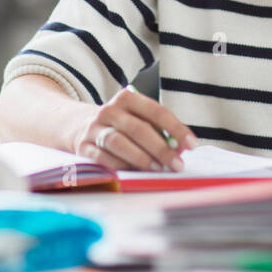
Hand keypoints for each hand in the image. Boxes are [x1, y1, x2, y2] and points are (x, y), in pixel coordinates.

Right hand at [73, 87, 197, 171]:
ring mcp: (94, 128)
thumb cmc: (121, 125)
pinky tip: (135, 173)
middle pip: (138, 128)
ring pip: (119, 142)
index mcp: (126, 98)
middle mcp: (109, 110)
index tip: (192, 144)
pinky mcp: (83, 147)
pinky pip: (103, 158)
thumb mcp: (137, 119)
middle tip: (177, 164)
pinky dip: (121, 166)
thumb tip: (180, 148)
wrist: (79, 126)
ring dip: (141, 158)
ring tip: (158, 169)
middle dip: (161, 148)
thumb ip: (158, 130)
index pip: (155, 111)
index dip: (176, 128)